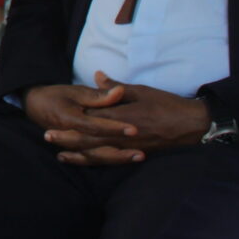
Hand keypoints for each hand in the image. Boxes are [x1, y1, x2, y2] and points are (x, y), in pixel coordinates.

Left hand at [29, 73, 210, 164]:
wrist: (191, 124)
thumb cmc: (167, 104)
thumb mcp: (140, 90)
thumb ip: (115, 87)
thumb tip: (97, 75)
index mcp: (121, 115)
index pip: (91, 117)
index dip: (72, 118)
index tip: (53, 116)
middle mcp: (122, 134)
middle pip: (89, 138)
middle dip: (67, 138)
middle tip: (47, 136)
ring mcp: (128, 146)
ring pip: (98, 153)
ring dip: (77, 154)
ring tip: (59, 154)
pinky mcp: (135, 154)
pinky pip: (112, 160)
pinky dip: (96, 162)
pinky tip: (85, 163)